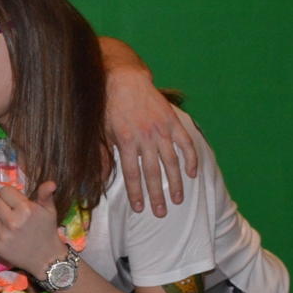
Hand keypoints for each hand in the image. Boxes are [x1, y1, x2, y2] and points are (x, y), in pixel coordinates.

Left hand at [0, 183, 65, 279]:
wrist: (46, 259)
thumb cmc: (47, 232)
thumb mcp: (50, 211)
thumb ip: (45, 195)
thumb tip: (50, 182)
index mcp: (26, 209)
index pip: (4, 191)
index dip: (9, 195)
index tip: (14, 202)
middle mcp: (12, 221)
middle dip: (1, 204)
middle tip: (8, 212)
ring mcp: (3, 234)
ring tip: (5, 223)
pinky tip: (4, 235)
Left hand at [105, 64, 196, 216]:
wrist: (123, 79)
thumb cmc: (108, 106)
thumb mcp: (100, 132)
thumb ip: (102, 156)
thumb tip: (101, 179)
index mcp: (125, 141)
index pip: (132, 174)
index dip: (136, 193)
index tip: (139, 208)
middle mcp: (145, 138)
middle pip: (153, 173)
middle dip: (157, 195)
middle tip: (161, 213)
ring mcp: (161, 129)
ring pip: (171, 162)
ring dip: (176, 183)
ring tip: (178, 200)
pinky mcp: (172, 121)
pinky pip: (185, 143)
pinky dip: (190, 159)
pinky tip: (192, 173)